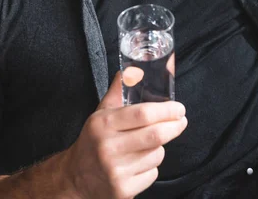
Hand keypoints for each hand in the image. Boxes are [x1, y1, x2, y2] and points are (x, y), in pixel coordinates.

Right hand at [67, 72, 186, 198]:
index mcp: (103, 124)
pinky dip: (151, 166)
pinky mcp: (123, 190)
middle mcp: (108, 147)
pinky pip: (152, 174)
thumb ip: (118, 91)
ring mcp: (116, 171)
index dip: (166, 110)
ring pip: (156, 154)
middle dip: (174, 126)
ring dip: (159, 147)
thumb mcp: (101, 113)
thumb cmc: (94, 140)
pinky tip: (139, 163)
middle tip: (181, 121)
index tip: (179, 108)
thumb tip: (134, 70)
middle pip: (155, 135)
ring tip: (147, 144)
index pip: (142, 114)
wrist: (75, 178)